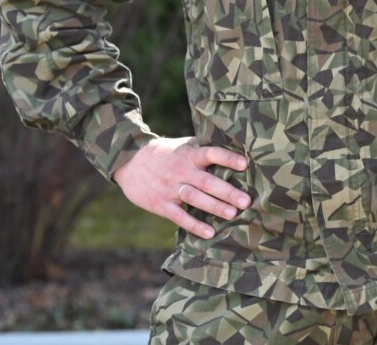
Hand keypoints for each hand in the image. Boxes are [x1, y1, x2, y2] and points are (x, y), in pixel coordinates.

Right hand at [113, 136, 250, 238]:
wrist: (130, 162)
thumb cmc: (166, 153)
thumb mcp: (183, 145)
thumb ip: (204, 147)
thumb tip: (233, 144)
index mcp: (190, 155)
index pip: (212, 154)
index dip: (228, 158)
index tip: (245, 164)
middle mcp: (182, 171)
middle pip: (207, 182)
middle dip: (228, 192)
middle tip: (247, 200)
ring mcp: (171, 189)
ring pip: (196, 199)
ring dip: (215, 207)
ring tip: (233, 214)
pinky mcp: (161, 204)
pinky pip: (180, 217)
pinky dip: (195, 226)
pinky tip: (210, 233)